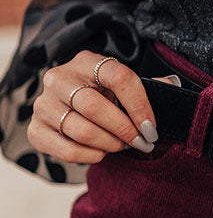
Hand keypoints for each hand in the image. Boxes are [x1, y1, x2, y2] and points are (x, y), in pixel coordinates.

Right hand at [27, 49, 179, 164]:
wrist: (74, 109)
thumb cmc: (108, 98)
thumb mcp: (127, 88)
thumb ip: (149, 88)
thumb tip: (172, 87)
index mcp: (88, 61)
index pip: (118, 76)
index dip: (139, 105)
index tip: (152, 128)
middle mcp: (59, 78)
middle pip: (94, 106)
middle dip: (124, 129)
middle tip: (140, 143)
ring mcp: (43, 104)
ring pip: (80, 130)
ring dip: (109, 144)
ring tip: (121, 146)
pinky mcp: (35, 130)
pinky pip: (66, 150)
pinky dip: (90, 156)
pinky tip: (102, 152)